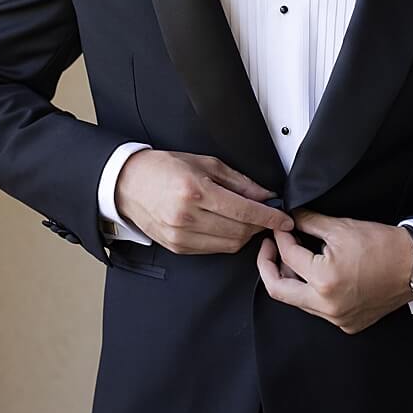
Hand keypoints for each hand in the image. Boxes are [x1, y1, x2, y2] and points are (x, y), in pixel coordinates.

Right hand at [115, 150, 293, 253]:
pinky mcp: (177, 247)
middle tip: (268, 217)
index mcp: (196, 192)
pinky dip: (227, 241)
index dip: (270, 218)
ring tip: (248, 222)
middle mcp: (187, 217)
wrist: (127, 184)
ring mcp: (181, 236)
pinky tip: (228, 228)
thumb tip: (265, 195)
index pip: (244, 211)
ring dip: (245, 235)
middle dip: (260, 226)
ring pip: (229, 244)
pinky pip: (214, 249)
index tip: (285, 220)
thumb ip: (239, 181)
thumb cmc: (163, 169)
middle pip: (240, 231)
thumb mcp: (205, 163)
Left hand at [257, 211, 412, 333]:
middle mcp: (327, 306)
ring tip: (296, 259)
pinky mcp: (347, 324)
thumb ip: (309, 223)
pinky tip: (317, 276)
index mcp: (324, 280)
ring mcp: (337, 319)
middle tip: (270, 249)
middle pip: (279, 290)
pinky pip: (318, 310)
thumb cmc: (384, 246)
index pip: (288, 257)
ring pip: (298, 301)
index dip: (280, 238)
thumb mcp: (342, 228)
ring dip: (292, 280)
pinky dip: (312, 292)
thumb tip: (290, 218)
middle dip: (268, 266)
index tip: (281, 228)